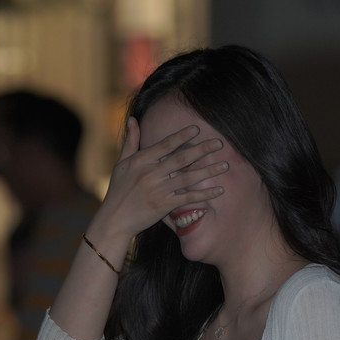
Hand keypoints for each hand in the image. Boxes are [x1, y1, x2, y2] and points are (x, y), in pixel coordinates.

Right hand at [93, 118, 227, 246]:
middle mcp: (150, 174)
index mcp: (140, 161)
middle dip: (202, 150)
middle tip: (219, 143)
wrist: (114, 220)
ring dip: (208, 171)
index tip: (197, 129)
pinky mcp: (163, 206)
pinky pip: (188, 199)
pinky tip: (219, 190)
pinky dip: (204, 194)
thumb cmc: (118, 191)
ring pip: (187, 178)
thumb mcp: (121, 164)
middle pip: (180, 159)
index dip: (181, 136)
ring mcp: (158, 190)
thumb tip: (133, 119)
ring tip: (224, 165)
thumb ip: (131, 142)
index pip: (165, 145)